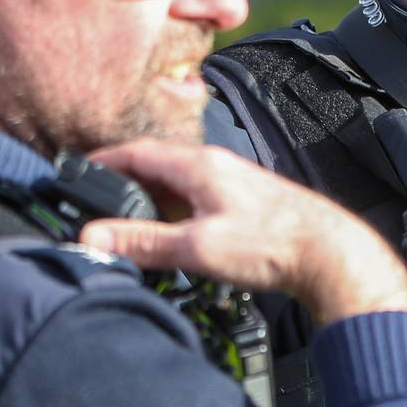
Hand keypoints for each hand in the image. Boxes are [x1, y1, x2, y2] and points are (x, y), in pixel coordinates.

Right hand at [77, 139, 406, 324]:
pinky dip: (177, 217)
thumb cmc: (274, 244)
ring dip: (151, 204)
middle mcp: (216, 167)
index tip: (76, 172)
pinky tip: (175, 241)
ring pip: (177, 187)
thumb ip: (144, 242)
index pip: (136, 152)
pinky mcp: (246, 205)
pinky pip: (198, 203)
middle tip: (95, 209)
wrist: (330, 255)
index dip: (102, 161)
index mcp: (199, 164)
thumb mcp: (197, 246)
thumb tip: (94, 238)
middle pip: (155, 168)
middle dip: (123, 186)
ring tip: (129, 231)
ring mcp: (233, 184)